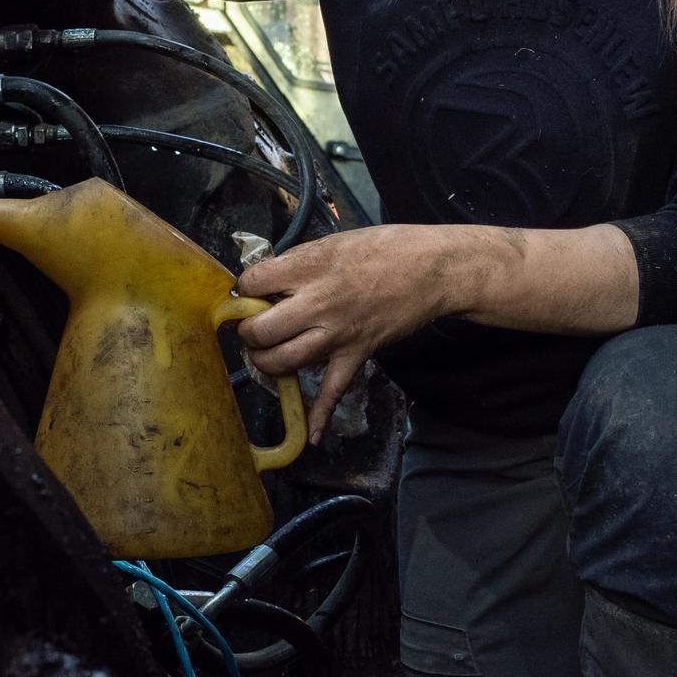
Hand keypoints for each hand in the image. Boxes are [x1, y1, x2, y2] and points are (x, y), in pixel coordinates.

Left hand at [235, 224, 488, 442]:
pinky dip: (321, 415)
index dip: (244, 289)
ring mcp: (336, 333)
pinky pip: (334, 390)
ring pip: (285, 361)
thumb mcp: (333, 242)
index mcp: (308, 267)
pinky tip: (311, 435)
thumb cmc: (385, 247)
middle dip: (248, 332)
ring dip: (266, 363)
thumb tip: (270, 279)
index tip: (249, 292)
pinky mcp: (356, 353)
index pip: (252, 283)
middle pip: (261, 330)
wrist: (432, 269)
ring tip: (267, 355)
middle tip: (254, 328)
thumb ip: (298, 262)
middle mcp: (317, 303)